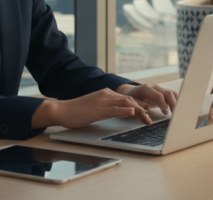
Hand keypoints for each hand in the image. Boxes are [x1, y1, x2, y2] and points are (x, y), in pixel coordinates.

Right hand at [33, 88, 151, 128]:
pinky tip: (133, 113)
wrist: (62, 110)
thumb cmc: (76, 111)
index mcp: (106, 94)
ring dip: (139, 111)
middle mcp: (106, 95)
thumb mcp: (94, 108)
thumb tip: (118, 112)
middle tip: (150, 117)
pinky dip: (125, 111)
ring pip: (126, 103)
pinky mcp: (98, 109)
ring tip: (147, 118)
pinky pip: (115, 109)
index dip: (139, 104)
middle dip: (142, 108)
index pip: (126, 98)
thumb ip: (106, 108)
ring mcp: (103, 101)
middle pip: (130, 100)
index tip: (147, 111)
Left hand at [116, 83, 178, 115]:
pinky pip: (172, 95)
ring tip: (177, 113)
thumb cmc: (129, 98)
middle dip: (173, 104)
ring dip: (176, 102)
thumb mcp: (131, 104)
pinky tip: (176, 109)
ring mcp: (159, 89)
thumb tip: (148, 120)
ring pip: (171, 93)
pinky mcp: (162, 92)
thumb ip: (139, 111)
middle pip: (168, 93)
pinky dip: (176, 101)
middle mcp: (154, 87)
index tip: (166, 113)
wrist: (129, 91)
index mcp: (145, 89)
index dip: (163, 104)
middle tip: (175, 114)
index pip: (158, 96)